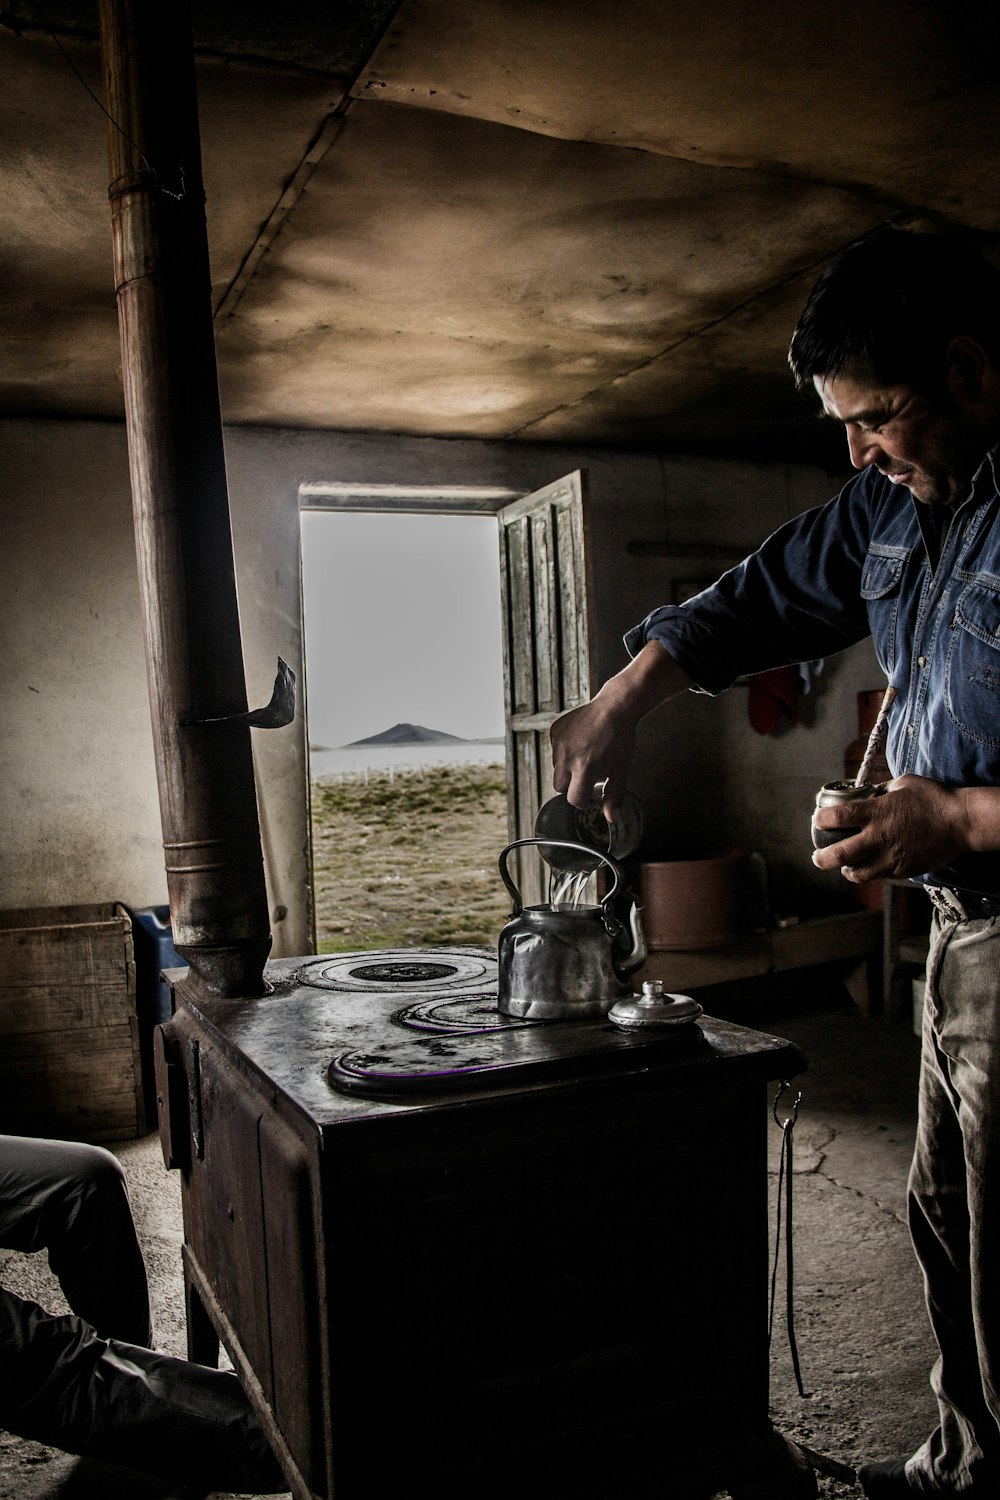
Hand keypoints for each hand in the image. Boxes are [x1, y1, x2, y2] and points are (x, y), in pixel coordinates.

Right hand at [550, 698, 636, 815]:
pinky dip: (565, 751)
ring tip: (588, 753)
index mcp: (584, 768)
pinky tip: (581, 742)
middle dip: (573, 785)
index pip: (574, 798)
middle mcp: (567, 756)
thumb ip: (614, 795)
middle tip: (589, 775)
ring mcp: (558, 742)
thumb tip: (611, 817)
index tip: (593, 795)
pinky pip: (555, 750)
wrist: (616, 707)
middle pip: (560, 786)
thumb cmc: (621, 737)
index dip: (585, 801)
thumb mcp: (622, 769)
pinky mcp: (555, 731)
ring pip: (557, 768)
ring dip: (569, 767)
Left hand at [811, 775, 978, 882]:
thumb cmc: (934, 798)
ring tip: (845, 867)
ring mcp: (891, 857)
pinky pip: (880, 875)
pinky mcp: (903, 870)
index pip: (836, 817)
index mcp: (876, 813)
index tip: (818, 819)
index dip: (821, 819)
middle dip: (822, 858)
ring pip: (858, 873)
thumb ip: (881, 791)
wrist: (962, 823)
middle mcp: (879, 838)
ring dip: (847, 870)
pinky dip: (872, 872)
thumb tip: (868, 793)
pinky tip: (872, 866)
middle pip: (839, 854)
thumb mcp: (903, 784)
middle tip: (817, 857)